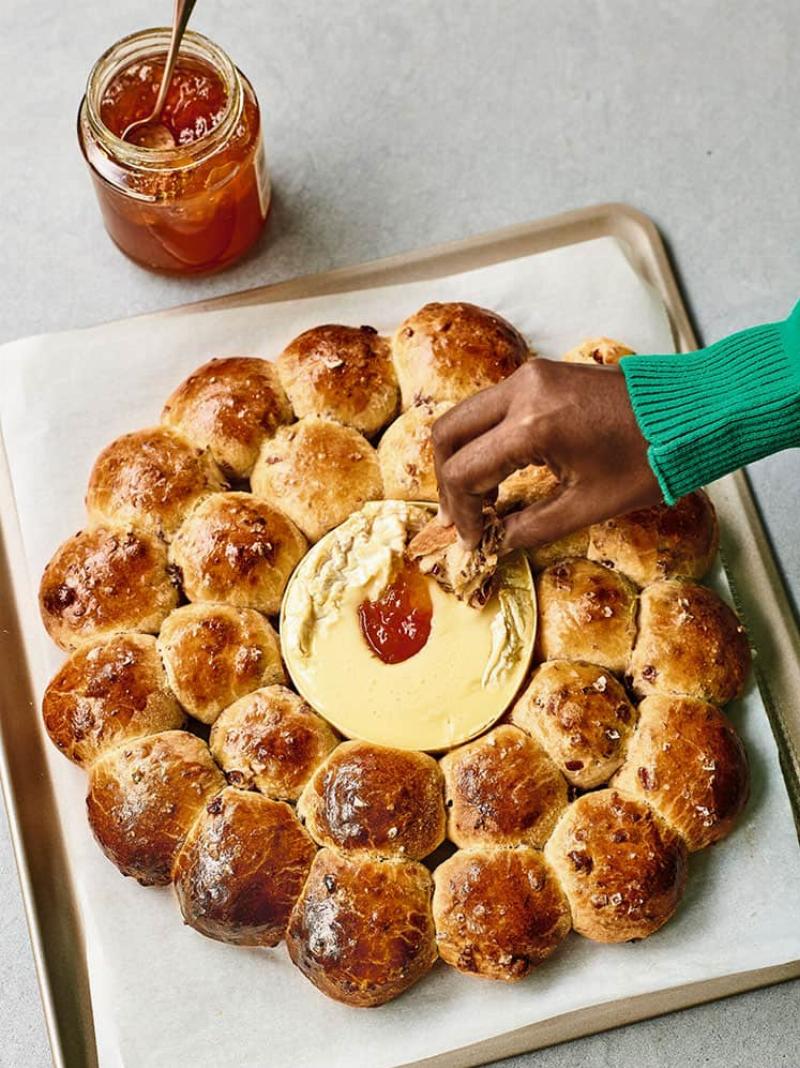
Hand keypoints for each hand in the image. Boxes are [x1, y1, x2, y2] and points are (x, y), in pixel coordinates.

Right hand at [432, 358, 661, 549]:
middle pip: (448, 434)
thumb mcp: (588, 506)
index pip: (464, 472)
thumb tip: (496, 543)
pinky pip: (490, 407)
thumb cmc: (648, 460)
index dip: (462, 513)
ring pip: (464, 417)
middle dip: (447, 482)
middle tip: (461, 520)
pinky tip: (498, 473)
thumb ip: (531, 527)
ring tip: (479, 501)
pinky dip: (482, 440)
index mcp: (532, 426)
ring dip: (462, 459)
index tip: (472, 541)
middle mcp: (521, 392)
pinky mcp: (539, 374)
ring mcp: (529, 376)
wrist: (691, 411)